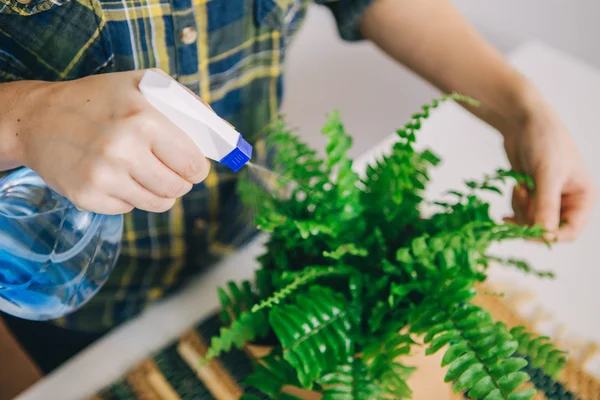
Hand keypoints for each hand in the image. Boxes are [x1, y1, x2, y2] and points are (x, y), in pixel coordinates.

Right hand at [6, 69, 209, 213]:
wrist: (38, 118)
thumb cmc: (99, 100)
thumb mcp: (144, 85)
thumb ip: (187, 106)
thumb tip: (223, 134)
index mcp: (143, 119)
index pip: (193, 163)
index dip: (198, 167)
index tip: (194, 166)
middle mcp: (122, 149)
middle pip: (178, 187)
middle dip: (181, 181)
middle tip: (171, 171)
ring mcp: (103, 176)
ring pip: (158, 203)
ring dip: (159, 191)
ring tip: (145, 172)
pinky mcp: (87, 197)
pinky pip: (129, 208)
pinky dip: (129, 196)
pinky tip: (116, 176)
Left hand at [501, 91, 595, 241]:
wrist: (523, 121)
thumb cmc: (544, 141)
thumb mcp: (546, 174)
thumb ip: (546, 205)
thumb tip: (545, 234)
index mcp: (583, 198)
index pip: (569, 232)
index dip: (550, 237)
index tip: (527, 233)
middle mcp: (568, 202)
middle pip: (547, 229)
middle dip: (530, 218)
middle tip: (519, 199)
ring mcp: (548, 199)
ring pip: (530, 222)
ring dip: (520, 209)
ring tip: (519, 187)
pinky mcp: (532, 194)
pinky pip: (521, 212)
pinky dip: (515, 204)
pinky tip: (515, 190)